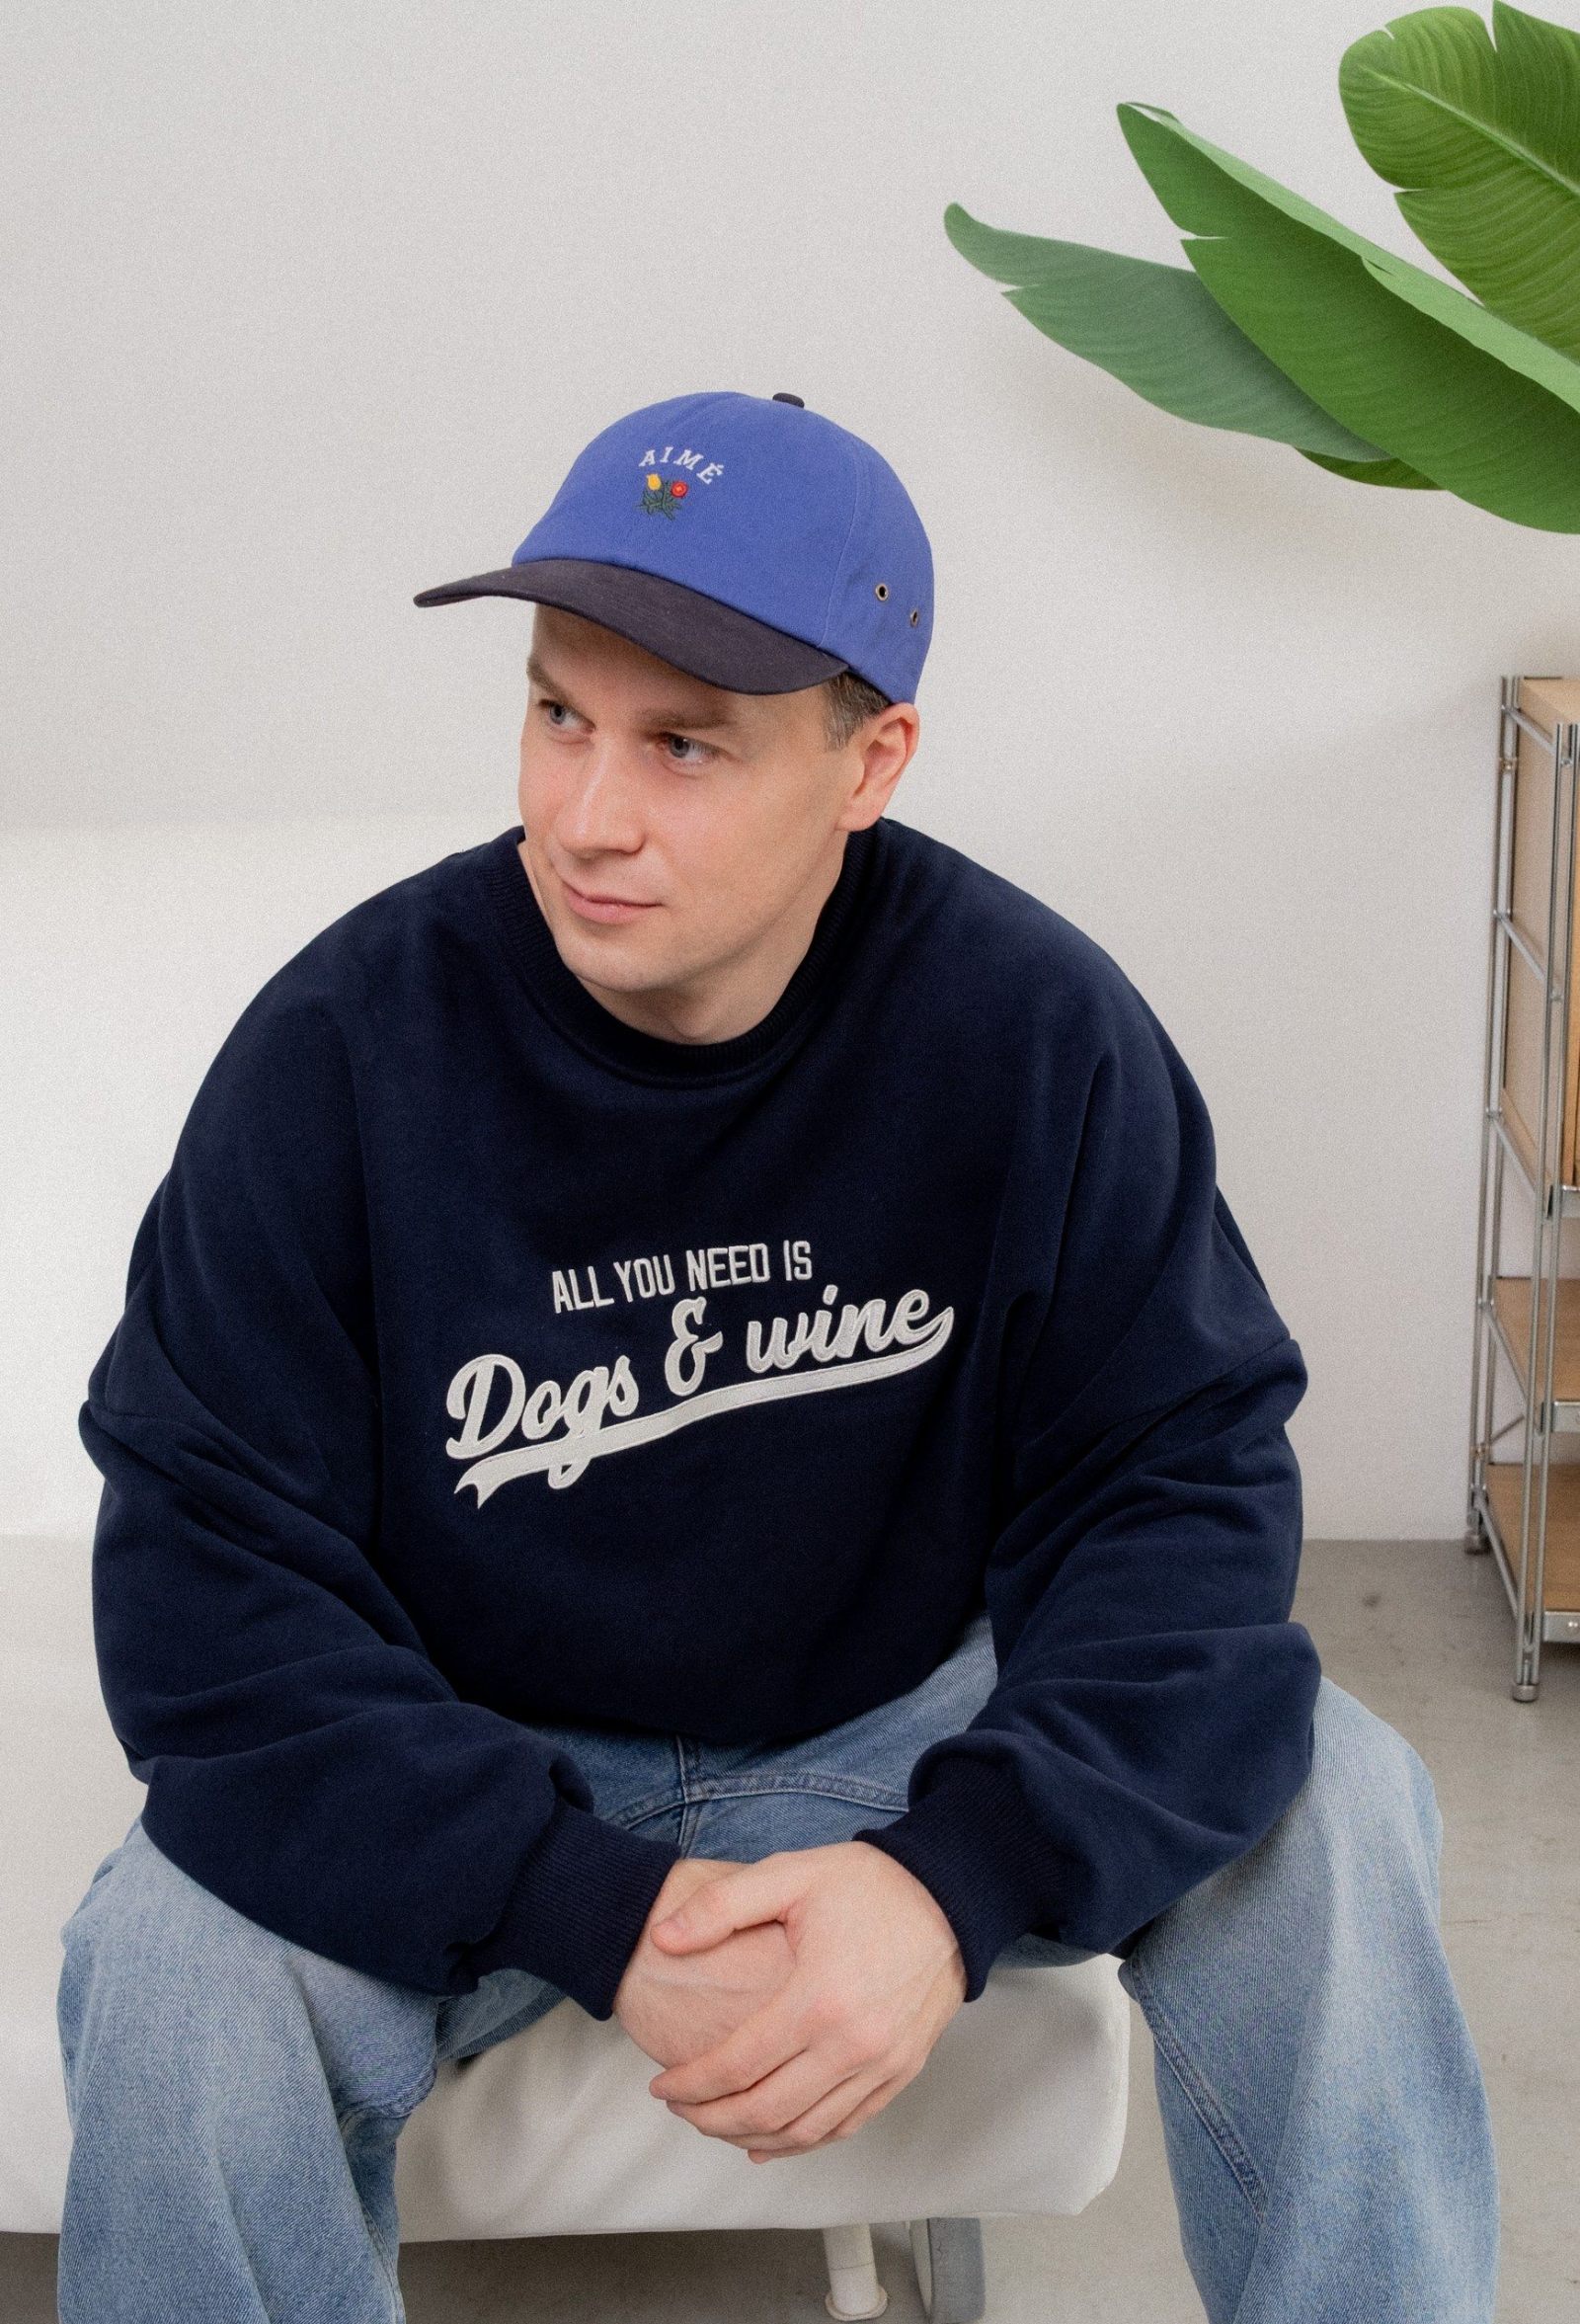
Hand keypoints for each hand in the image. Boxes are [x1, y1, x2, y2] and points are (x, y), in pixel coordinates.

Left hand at [643, 1840, 966, 2160]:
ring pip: (804, 2131)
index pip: (737, 2065)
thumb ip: (720, 1906)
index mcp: (818, 1998)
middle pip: (765, 2111)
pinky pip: (845, 2126)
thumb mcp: (789, 1874)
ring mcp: (882, 2064)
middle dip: (710, 2119)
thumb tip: (662, 1939)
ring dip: (751, 2138)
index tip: (659, 2085)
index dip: (690, 2084)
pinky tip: (770, 2143)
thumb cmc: (868, 1883)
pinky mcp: (903, 2071)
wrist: (949, 1894)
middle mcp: (852, 2044)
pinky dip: (802, 2142)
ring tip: (714, 2123)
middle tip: (679, 2109)